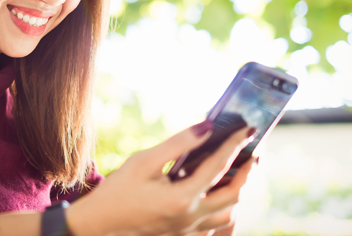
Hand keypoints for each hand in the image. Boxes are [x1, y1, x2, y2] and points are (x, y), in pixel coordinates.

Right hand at [65, 123, 255, 235]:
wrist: (99, 225)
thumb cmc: (118, 190)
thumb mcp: (144, 161)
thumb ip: (178, 143)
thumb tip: (207, 127)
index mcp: (182, 197)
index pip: (218, 166)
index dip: (235, 144)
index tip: (247, 129)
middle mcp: (191, 217)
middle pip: (234, 195)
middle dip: (246, 172)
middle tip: (252, 154)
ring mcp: (189, 231)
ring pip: (229, 216)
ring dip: (237, 193)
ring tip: (237, 174)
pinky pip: (215, 228)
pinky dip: (224, 212)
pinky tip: (218, 199)